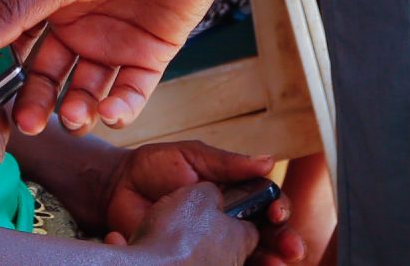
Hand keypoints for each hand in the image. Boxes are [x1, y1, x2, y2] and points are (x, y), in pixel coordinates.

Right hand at [0, 0, 247, 134]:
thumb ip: (15, 11)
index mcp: (53, 0)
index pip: (19, 47)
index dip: (7, 75)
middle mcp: (81, 24)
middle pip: (51, 77)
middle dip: (39, 103)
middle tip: (29, 124)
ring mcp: (116, 41)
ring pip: (88, 91)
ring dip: (78, 110)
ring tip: (74, 117)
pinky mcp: (152, 53)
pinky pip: (131, 92)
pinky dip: (120, 108)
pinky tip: (111, 112)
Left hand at [94, 142, 284, 249]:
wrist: (118, 188)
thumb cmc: (156, 166)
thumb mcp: (193, 156)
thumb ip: (228, 163)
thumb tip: (269, 161)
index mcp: (234, 192)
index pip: (267, 203)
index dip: (279, 208)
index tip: (278, 212)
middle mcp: (229, 220)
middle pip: (267, 235)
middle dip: (284, 242)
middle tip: (292, 250)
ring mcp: (212, 243)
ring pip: (248, 257)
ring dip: (266, 262)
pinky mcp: (195, 259)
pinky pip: (218, 265)